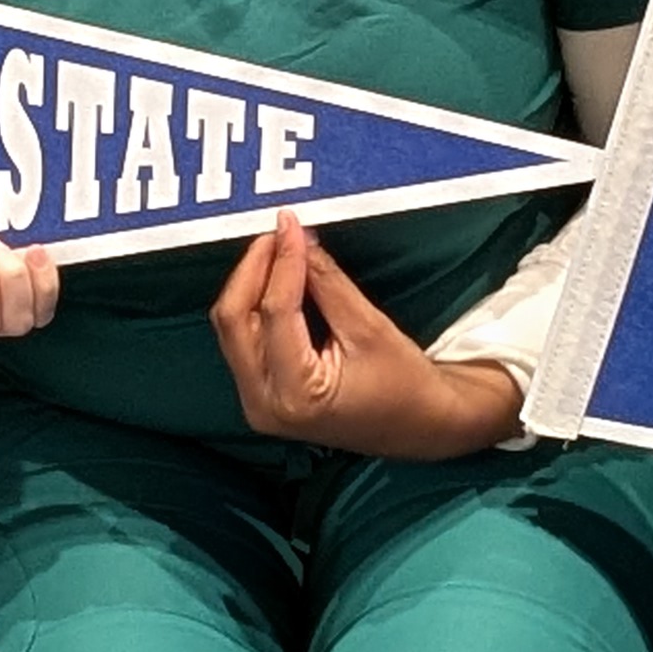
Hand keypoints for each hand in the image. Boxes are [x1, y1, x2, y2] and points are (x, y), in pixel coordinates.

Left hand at [211, 212, 522, 459]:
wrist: (420, 427)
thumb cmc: (405, 385)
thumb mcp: (369, 327)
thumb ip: (327, 284)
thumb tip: (298, 240)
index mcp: (296, 396)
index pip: (274, 313)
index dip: (282, 261)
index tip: (290, 224)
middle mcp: (263, 405)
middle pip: (234, 320)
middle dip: (252, 270)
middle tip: (279, 234)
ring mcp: (256, 403)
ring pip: (232, 328)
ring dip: (250, 284)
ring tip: (280, 250)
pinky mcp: (259, 394)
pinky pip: (243, 339)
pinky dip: (255, 304)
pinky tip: (277, 279)